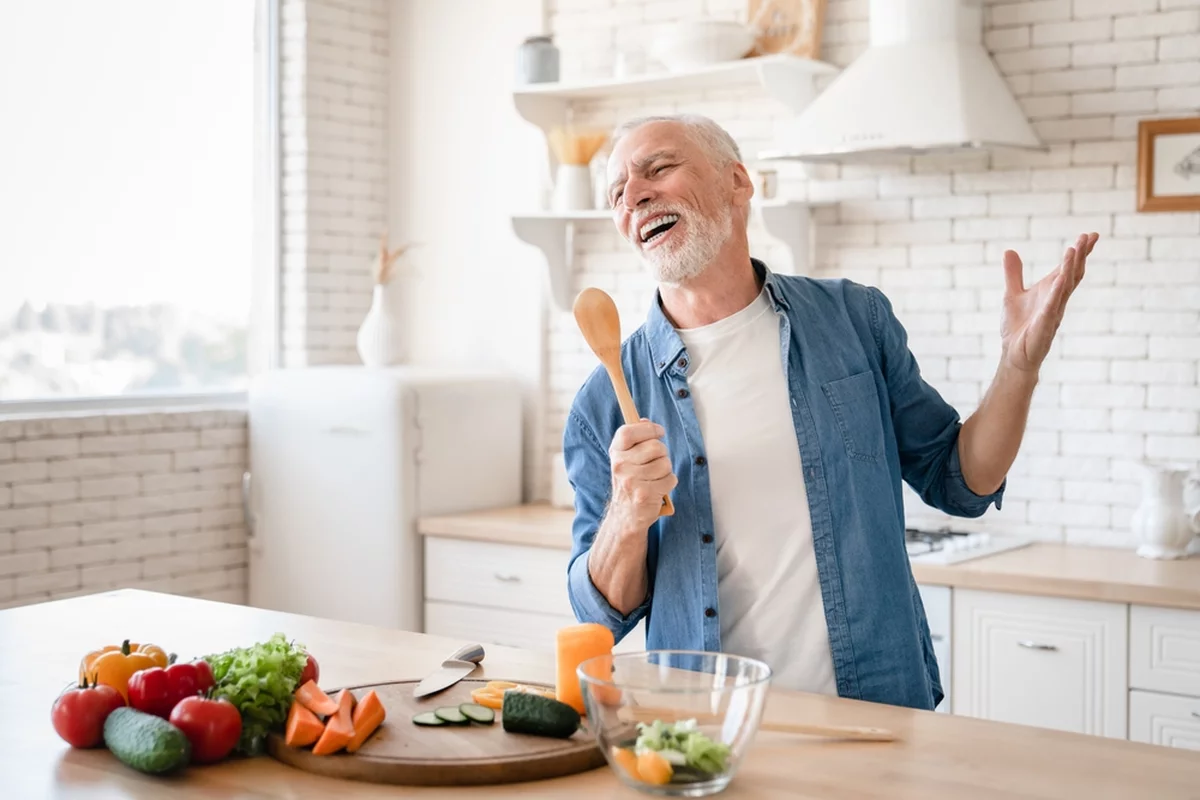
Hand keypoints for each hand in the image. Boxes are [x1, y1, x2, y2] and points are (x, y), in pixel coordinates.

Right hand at [608, 419, 676, 531]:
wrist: (626, 515)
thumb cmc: (631, 482)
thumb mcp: (626, 459)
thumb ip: (635, 439)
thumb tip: (645, 421)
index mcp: (616, 453)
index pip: (629, 431)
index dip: (648, 429)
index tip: (659, 432)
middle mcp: (620, 466)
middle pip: (656, 446)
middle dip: (662, 454)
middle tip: (655, 464)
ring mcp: (632, 481)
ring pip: (665, 463)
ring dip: (666, 470)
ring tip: (655, 478)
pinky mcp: (645, 495)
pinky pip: (671, 479)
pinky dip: (669, 483)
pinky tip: (659, 489)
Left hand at [1000, 232, 1097, 373]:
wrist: (1012, 355)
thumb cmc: (1017, 327)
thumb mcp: (1012, 294)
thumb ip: (1013, 274)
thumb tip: (1009, 250)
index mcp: (1050, 292)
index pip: (1068, 269)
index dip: (1080, 253)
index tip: (1091, 235)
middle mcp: (1056, 300)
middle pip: (1073, 275)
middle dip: (1080, 256)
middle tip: (1087, 237)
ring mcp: (1052, 313)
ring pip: (1065, 287)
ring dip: (1069, 269)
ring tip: (1074, 249)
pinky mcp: (1043, 325)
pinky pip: (1051, 307)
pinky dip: (1055, 293)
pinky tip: (1059, 279)